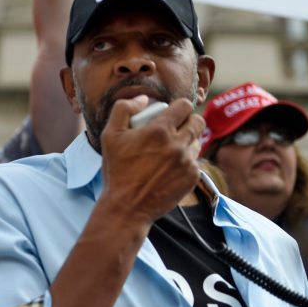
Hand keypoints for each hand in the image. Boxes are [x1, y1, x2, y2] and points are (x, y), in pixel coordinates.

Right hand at [100, 95, 202, 223]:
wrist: (127, 207)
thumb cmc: (116, 170)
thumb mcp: (109, 135)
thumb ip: (123, 108)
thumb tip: (144, 99)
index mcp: (160, 130)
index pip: (184, 105)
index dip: (179, 106)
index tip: (173, 113)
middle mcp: (178, 144)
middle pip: (198, 121)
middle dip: (188, 121)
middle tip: (176, 129)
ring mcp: (187, 162)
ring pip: (197, 141)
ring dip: (187, 141)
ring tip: (171, 150)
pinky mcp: (192, 178)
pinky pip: (195, 162)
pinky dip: (185, 162)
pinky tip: (170, 168)